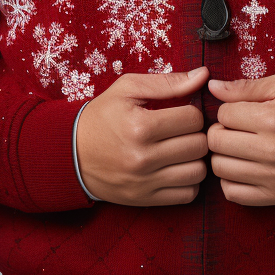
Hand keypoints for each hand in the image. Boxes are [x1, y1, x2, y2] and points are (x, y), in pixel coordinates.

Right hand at [75, 66, 209, 204]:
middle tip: (185, 129)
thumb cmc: (103, 115)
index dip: (193, 110)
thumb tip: (203, 75)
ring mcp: (145, 182)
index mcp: (141, 126)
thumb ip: (168, 82)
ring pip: (198, 172)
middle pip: (198, 145)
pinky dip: (190, 181)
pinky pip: (187, 194)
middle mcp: (143, 157)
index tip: (183, 111)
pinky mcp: (145, 199)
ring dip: (196, 158)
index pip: (193, 118)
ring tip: (184, 148)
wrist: (71, 153)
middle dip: (197, 133)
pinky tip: (178, 167)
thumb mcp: (128, 88)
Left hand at [206, 72, 274, 205]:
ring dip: (223, 155)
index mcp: (274, 119)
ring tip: (236, 147)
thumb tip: (212, 87)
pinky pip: (232, 193)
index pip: (224, 114)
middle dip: (220, 131)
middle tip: (233, 129)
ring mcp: (274, 177)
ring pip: (220, 168)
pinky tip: (240, 167)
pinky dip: (229, 180)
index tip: (239, 111)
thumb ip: (245, 87)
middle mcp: (273, 150)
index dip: (227, 110)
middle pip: (217, 141)